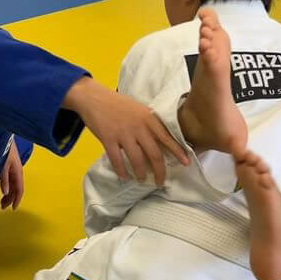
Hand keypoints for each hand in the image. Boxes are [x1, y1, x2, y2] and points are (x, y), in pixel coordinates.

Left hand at [0, 140, 23, 209]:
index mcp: (17, 171)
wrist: (1, 137)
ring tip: (1, 201)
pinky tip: (2, 189)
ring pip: (12, 184)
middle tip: (3, 207)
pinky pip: (9, 180)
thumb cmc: (4, 149)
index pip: (19, 189)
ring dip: (8, 194)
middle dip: (10, 198)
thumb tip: (6, 192)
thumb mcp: (2, 165)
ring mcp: (13, 168)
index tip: (13, 208)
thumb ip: (4, 179)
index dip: (17, 199)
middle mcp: (16, 171)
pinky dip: (6, 187)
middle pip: (16, 188)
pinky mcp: (8, 165)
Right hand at [62, 77, 188, 184]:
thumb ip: (151, 123)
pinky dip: (122, 171)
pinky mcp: (108, 139)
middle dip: (159, 171)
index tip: (186, 163)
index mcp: (149, 118)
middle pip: (154, 154)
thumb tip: (163, 142)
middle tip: (161, 181)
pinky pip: (117, 160)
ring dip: (141, 173)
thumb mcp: (140, 110)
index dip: (177, 152)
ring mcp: (123, 133)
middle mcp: (139, 127)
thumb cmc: (118, 104)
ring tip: (143, 179)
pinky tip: (124, 177)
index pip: (167, 137)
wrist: (94, 98)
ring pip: (137, 160)